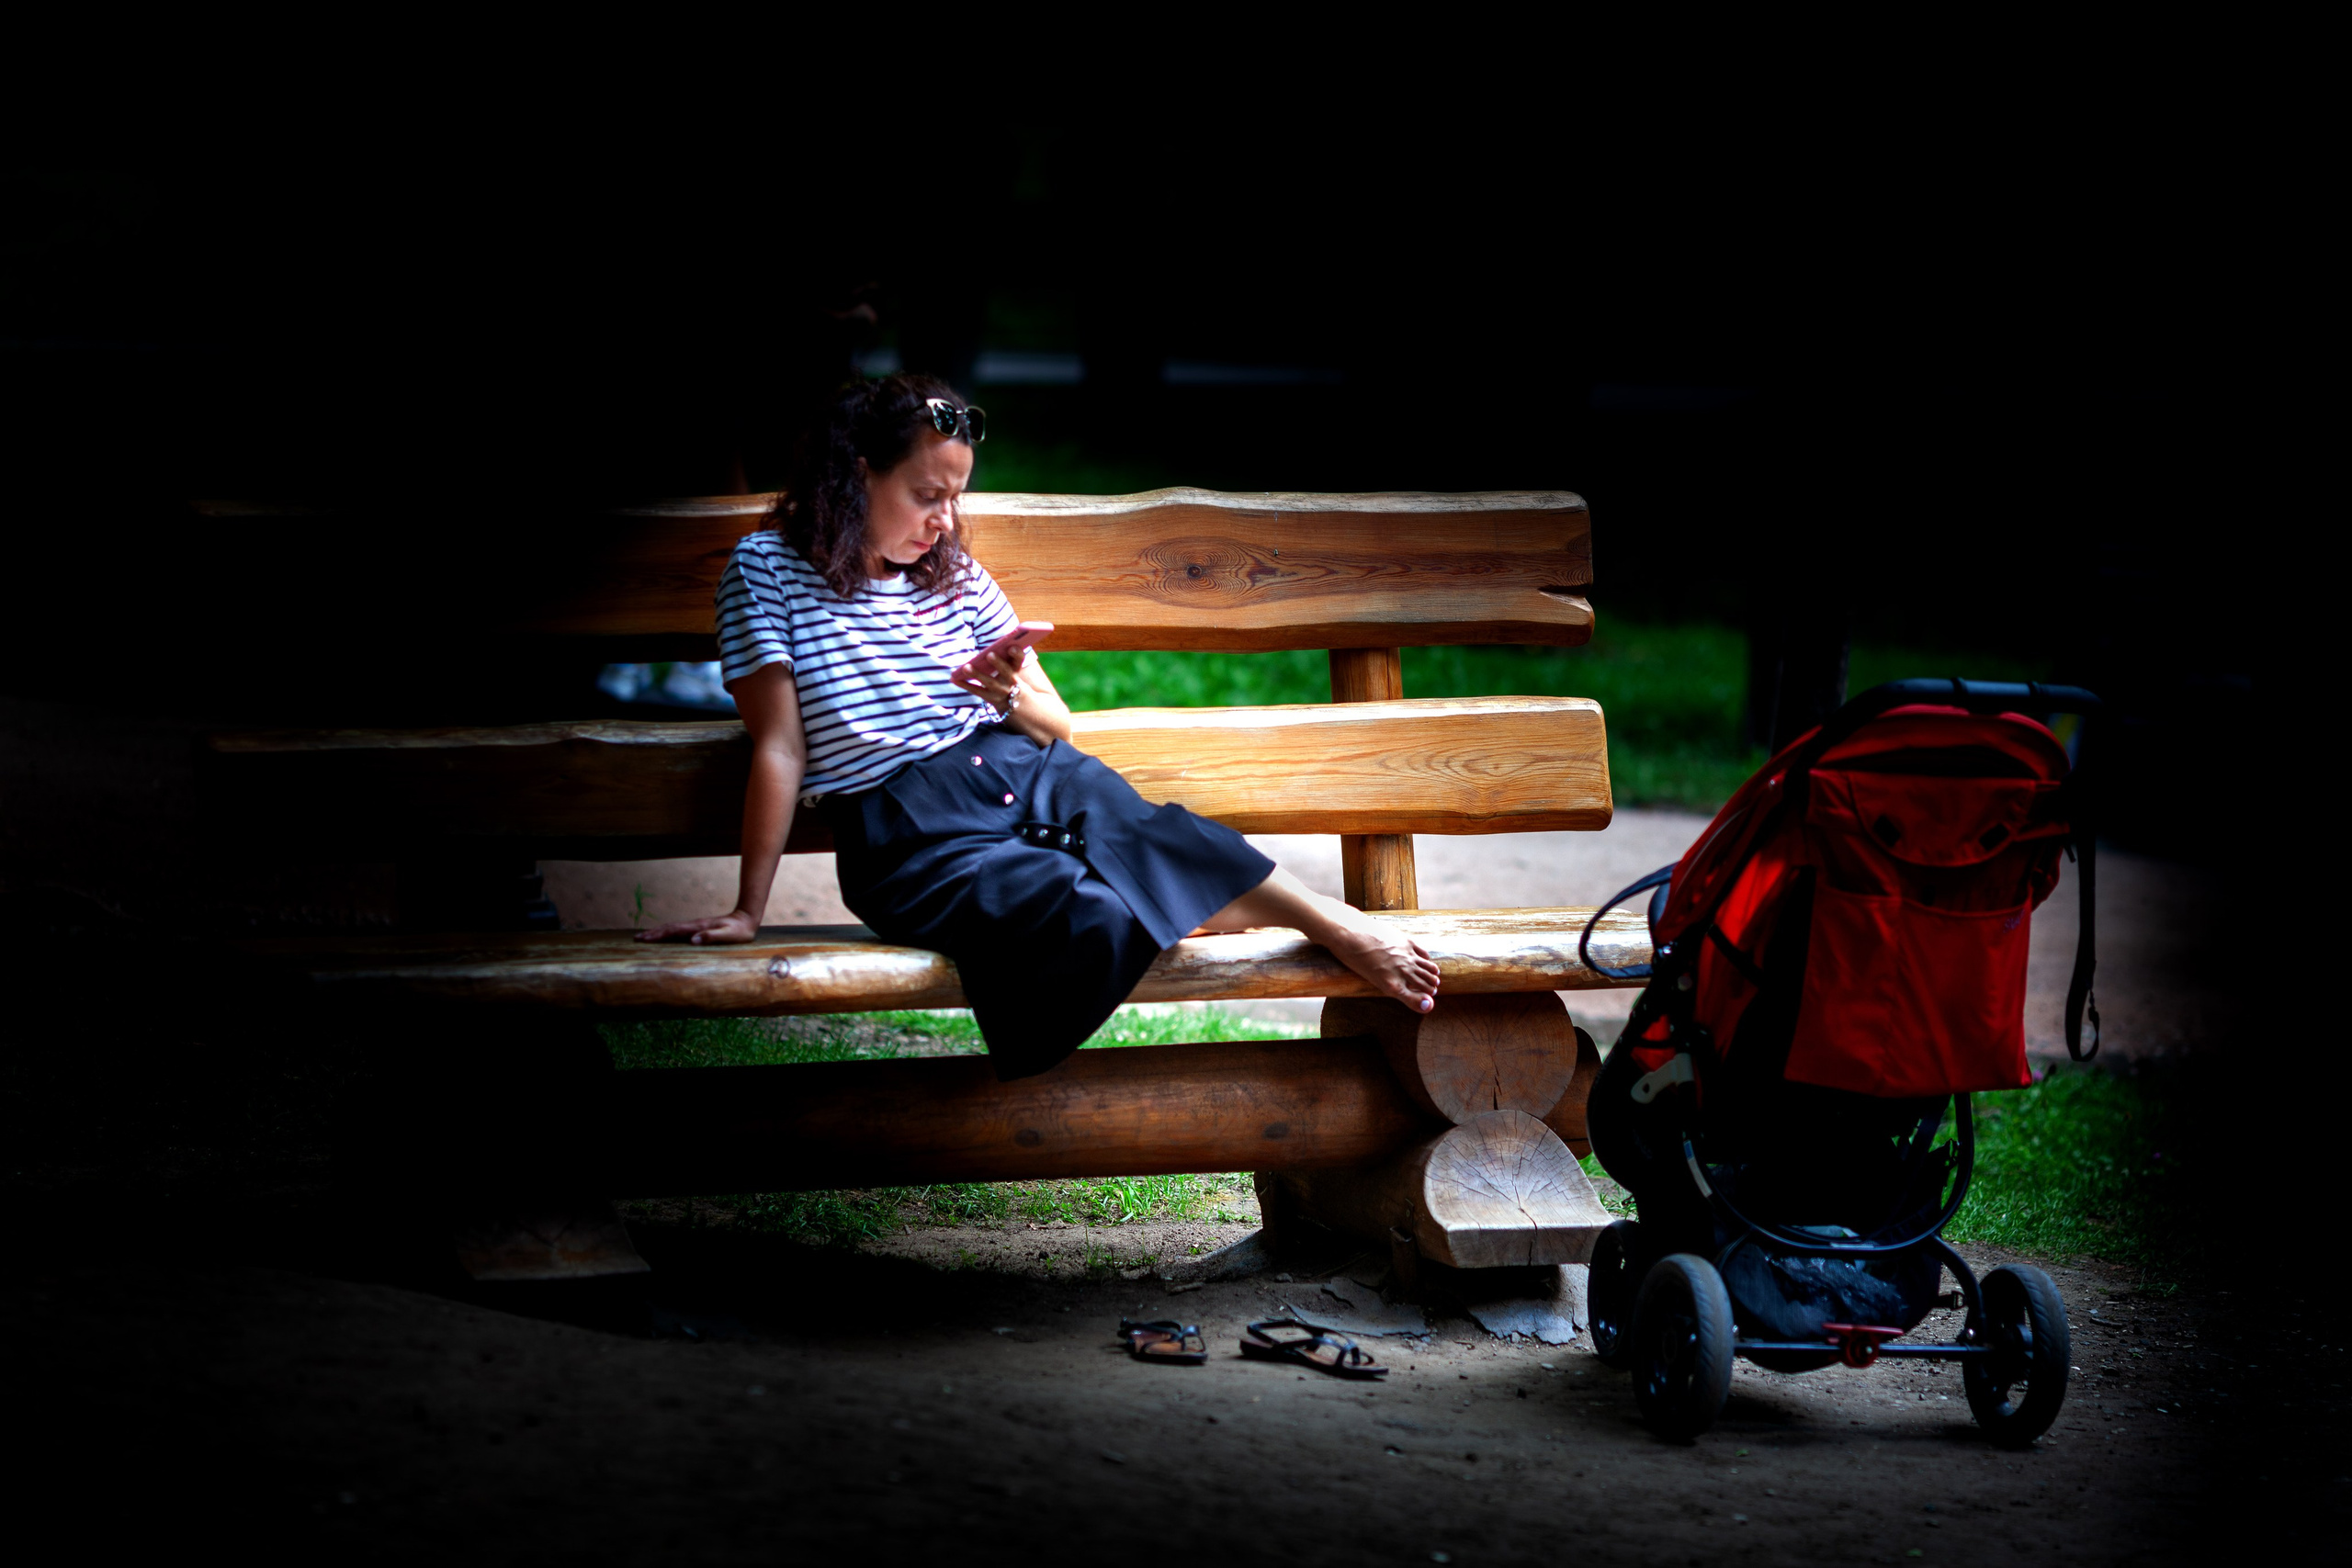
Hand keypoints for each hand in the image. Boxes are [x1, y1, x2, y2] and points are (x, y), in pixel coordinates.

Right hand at [635, 908, 760, 944]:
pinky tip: (664, 936)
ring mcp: (696, 926)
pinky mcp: (699, 928)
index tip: (644, 938)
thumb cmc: (739, 931)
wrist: (747, 918)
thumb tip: (692, 940)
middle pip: (669, 928)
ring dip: (658, 932)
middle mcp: (694, 925)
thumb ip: (710, 937)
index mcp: (698, 927)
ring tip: (644, 936)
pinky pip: (679, 930)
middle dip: (652, 933)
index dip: (658, 935)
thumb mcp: (727, 935)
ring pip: (672, 928)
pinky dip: (667, 932)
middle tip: (636, 938)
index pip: (673, 930)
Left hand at [948, 647, 1026, 711]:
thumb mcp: (1010, 667)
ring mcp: (1000, 690)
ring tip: (966, 667)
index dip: (1017, 653)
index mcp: (1016, 669)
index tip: (1011, 647)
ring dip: (977, 674)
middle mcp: (1010, 680)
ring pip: (989, 682)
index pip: (1019, 660)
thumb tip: (992, 644)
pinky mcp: (989, 697)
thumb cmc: (1007, 675)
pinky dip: (964, 684)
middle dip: (998, 663)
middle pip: (1005, 671)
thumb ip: (1004, 656)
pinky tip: (953, 678)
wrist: (1012, 700)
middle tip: (990, 654)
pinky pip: (976, 690)